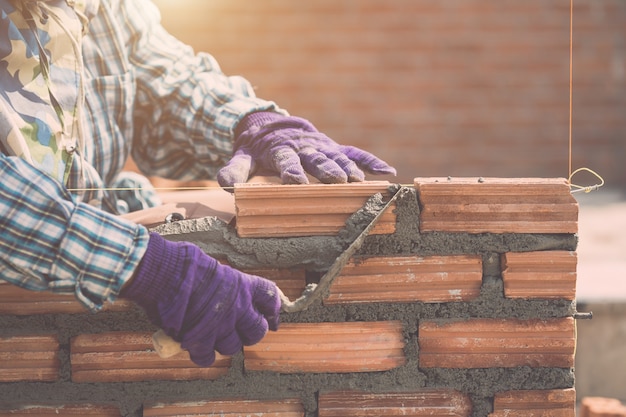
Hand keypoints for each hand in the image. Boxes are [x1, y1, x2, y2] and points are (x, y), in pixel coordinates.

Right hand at [120, 232, 280, 365]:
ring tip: (213, 336)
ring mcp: (220, 326)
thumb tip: (226, 292)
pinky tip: (198, 349)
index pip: (270, 298)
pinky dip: (204, 355)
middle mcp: (238, 308)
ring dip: (226, 344)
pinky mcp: (201, 341)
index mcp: (243, 285)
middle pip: (258, 330)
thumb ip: (227, 284)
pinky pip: (209, 357)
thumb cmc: (184, 264)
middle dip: (251, 332)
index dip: (273, 310)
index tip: (272, 317)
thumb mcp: (215, 268)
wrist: (164, 274)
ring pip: (234, 347)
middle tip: (241, 331)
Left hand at [217, 112, 395, 187]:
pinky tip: (387, 172)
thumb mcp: (242, 156)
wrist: (272, 124)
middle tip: (339, 182)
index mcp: (280, 148)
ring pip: (337, 157)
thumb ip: (233, 170)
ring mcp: (321, 146)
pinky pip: (355, 153)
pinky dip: (371, 161)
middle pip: (316, 158)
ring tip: (360, 182)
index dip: (291, 171)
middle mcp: (304, 146)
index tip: (297, 184)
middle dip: (327, 170)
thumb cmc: (256, 147)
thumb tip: (225, 186)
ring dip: (349, 169)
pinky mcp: (333, 147)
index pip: (285, 160)